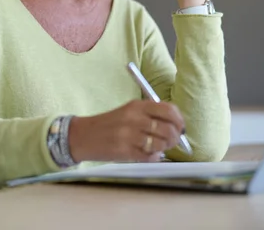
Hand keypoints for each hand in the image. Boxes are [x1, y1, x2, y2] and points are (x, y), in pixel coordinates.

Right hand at [67, 100, 184, 162]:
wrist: (83, 136)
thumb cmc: (109, 124)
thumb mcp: (128, 112)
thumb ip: (150, 115)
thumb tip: (175, 126)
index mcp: (137, 106)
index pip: (168, 110)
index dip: (179, 120)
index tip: (180, 127)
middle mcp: (134, 118)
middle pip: (168, 128)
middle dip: (175, 138)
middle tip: (172, 141)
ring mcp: (129, 135)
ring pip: (161, 144)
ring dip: (164, 148)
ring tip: (158, 148)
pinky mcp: (124, 151)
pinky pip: (149, 157)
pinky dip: (153, 157)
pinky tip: (147, 154)